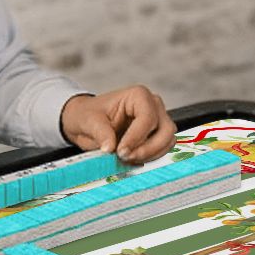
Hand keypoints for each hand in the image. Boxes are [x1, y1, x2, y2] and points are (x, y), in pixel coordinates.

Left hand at [60, 86, 174, 163]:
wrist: (87, 122)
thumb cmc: (89, 115)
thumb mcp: (88, 121)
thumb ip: (101, 133)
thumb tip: (110, 148)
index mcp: (138, 95)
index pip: (148, 118)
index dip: (136, 138)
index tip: (121, 152)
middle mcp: (153, 106)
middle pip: (165, 130)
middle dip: (147, 149)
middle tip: (126, 158)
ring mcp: (158, 120)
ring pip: (167, 141)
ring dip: (149, 154)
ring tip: (127, 159)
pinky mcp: (157, 135)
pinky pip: (163, 149)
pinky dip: (150, 157)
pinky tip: (132, 159)